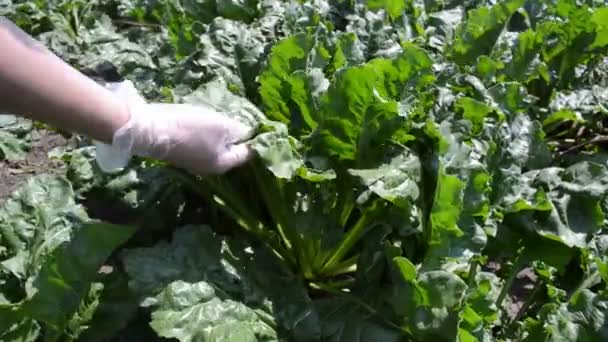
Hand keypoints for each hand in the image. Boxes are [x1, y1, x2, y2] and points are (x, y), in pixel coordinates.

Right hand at [95, 81, 253, 174]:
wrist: (149, 129)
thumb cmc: (191, 128)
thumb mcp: (222, 126)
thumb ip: (240, 131)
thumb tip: (250, 133)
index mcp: (223, 164)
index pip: (247, 153)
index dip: (255, 139)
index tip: (262, 125)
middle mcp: (211, 168)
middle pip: (231, 151)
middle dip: (238, 137)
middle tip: (245, 119)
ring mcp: (195, 162)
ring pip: (216, 147)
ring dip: (222, 134)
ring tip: (226, 118)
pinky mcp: (182, 152)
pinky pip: (202, 143)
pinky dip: (208, 133)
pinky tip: (206, 121)